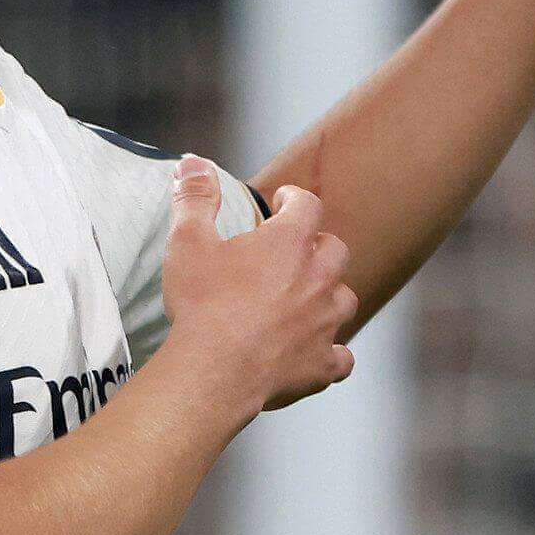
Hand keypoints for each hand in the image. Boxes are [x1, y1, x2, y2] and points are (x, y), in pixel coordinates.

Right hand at [165, 162, 353, 411]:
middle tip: (294, 251)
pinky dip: (332, 353)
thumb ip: (196, 198)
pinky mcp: (322, 364)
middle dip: (318, 246)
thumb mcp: (189, 242)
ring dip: (329, 295)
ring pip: (345, 299)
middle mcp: (318, 278)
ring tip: (307, 299)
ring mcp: (326, 323)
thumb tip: (193, 163)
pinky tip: (317, 353)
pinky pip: (342, 357)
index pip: (308, 205)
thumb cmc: (203, 304)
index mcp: (290, 243)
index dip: (295, 200)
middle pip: (335, 250)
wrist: (214, 370)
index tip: (283, 203)